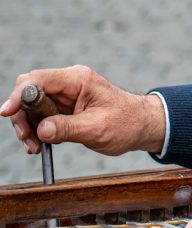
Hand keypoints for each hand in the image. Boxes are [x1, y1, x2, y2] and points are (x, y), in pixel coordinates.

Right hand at [1, 66, 165, 156]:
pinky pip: (41, 114)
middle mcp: (69, 82)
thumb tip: (41, 130)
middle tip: (26, 139)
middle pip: (29, 91)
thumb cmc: (126, 124)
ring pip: (32, 105)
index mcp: (78, 80)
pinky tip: (39, 145)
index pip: (38, 80)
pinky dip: (36, 129)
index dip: (19, 95)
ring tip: (34, 148)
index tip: (7, 113)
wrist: (142, 126)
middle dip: (21, 115)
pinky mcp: (65, 106)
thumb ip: (68, 128)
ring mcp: (66, 94)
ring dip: (28, 126)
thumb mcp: (97, 129)